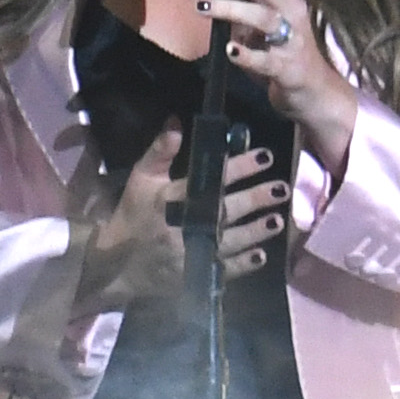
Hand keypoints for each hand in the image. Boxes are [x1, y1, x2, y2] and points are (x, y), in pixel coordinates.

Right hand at [81, 125, 289, 313]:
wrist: (118, 265)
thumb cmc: (134, 214)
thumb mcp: (141, 179)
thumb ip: (159, 152)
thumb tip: (177, 122)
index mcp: (168, 199)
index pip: (207, 181)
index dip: (237, 168)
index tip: (264, 156)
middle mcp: (181, 227)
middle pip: (222, 212)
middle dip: (253, 199)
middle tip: (281, 188)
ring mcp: (188, 254)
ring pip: (228, 242)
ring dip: (254, 231)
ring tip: (279, 218)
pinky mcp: (193, 276)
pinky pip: (222, 271)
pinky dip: (242, 264)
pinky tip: (261, 255)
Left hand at [191, 0, 355, 169]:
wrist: (315, 92)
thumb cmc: (282, 50)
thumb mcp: (260, 16)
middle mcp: (288, 7)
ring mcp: (291, 38)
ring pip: (260, 15)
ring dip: (226, 9)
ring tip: (201, 10)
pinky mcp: (288, 69)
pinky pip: (266, 60)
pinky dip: (246, 54)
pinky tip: (229, 51)